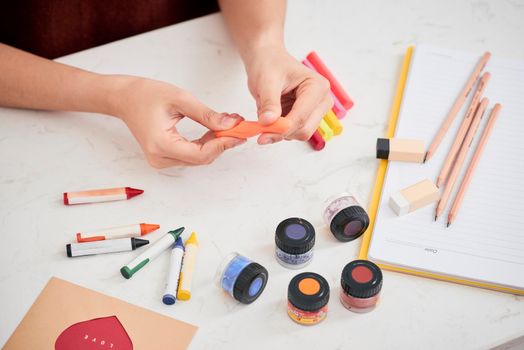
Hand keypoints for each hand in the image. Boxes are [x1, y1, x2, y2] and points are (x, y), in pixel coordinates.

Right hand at [111, 77, 244, 167]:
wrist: (124, 98)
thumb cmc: (146, 95)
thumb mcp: (180, 99)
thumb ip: (207, 115)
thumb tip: (230, 125)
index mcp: (161, 144)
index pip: (201, 154)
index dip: (223, 145)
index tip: (239, 133)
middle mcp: (160, 158)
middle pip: (201, 158)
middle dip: (222, 143)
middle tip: (238, 126)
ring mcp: (161, 160)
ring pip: (198, 158)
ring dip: (215, 143)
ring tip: (227, 125)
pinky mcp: (164, 158)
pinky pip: (191, 155)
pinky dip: (205, 144)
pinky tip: (214, 130)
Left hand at [245, 48, 332, 144]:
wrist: (268, 60)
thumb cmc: (270, 64)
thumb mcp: (266, 81)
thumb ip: (269, 103)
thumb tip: (268, 122)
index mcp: (317, 87)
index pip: (302, 117)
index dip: (282, 129)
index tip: (262, 135)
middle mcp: (321, 100)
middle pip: (304, 130)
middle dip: (281, 132)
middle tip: (260, 129)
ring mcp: (315, 111)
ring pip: (299, 134)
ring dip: (280, 131)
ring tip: (267, 114)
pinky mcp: (307, 118)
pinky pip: (294, 133)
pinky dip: (280, 131)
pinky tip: (272, 117)